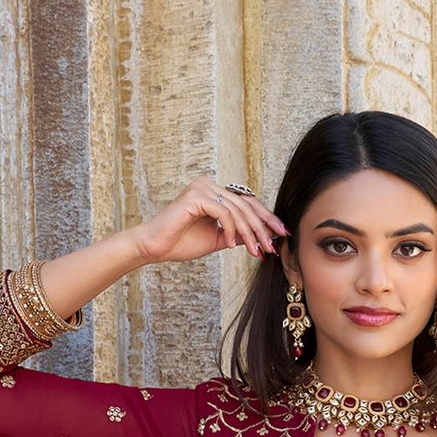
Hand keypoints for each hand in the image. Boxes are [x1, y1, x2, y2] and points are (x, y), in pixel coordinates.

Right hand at [130, 179, 286, 267]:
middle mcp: (210, 185)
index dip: (266, 218)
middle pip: (246, 205)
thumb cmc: (181, 242)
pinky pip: (223, 213)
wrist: (155, 248)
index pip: (246, 202)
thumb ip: (237, 233)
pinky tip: (230, 245)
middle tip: (271, 247)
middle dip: (262, 228)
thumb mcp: (217, 239)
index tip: (281, 234)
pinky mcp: (196, 196)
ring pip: (237, 210)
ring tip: (255, 251)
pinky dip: (231, 230)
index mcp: (215, 192)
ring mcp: (202, 187)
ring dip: (249, 233)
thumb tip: (260, 236)